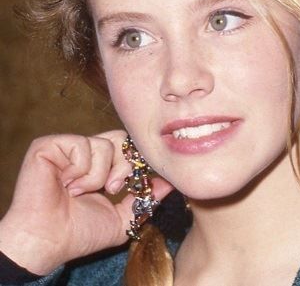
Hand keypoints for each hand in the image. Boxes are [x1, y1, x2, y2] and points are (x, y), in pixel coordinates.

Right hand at [0, 131, 173, 274]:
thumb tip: (169, 183)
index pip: (128, 147)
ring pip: (104, 144)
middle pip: (121, 139)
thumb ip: (145, 199)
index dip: (135, 162)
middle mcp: (83, 152)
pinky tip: (66, 185)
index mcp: (98, 165)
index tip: (132, 183)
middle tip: (112, 188)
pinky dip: (80, 170)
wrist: (48, 242)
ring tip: (81, 192)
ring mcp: (66, 147)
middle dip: (124, 166)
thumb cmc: (79, 234)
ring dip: (98, 175)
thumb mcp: (121, 218)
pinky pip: (82, 145)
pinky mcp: (49, 145)